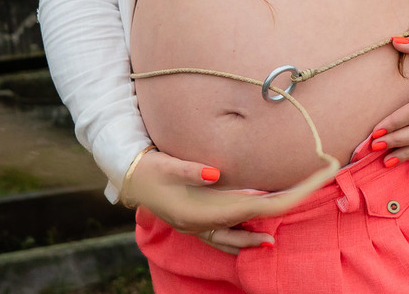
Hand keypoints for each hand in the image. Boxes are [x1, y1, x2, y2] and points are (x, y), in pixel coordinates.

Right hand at [127, 150, 274, 254]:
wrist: (127, 176)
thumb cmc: (149, 169)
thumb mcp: (167, 165)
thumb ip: (191, 170)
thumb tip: (215, 173)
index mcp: (191, 213)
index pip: (235, 213)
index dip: (260, 208)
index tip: (281, 204)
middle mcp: (193, 225)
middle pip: (232, 233)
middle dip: (256, 233)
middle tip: (277, 237)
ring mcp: (190, 226)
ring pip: (224, 239)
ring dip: (245, 239)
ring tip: (267, 241)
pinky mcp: (189, 221)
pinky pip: (215, 235)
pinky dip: (232, 236)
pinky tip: (242, 233)